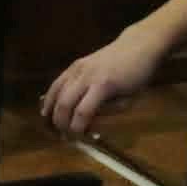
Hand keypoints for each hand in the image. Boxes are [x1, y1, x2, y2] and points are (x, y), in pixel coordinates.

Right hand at [43, 25, 165, 137]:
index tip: (78, 139)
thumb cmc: (137, 76)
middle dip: (62, 123)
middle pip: (65, 103)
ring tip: (52, 125)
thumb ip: (108, 114)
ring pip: (57, 92)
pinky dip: (50, 97)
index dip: (77, 129)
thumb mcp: (129, 100)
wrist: (138, 46)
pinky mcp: (75, 64)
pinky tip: (47, 108)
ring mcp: (78, 67)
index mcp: (103, 85)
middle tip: (65, 136)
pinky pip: (58, 82)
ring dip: (52, 111)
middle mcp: (86, 75)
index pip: (82, 112)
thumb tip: (88, 126)